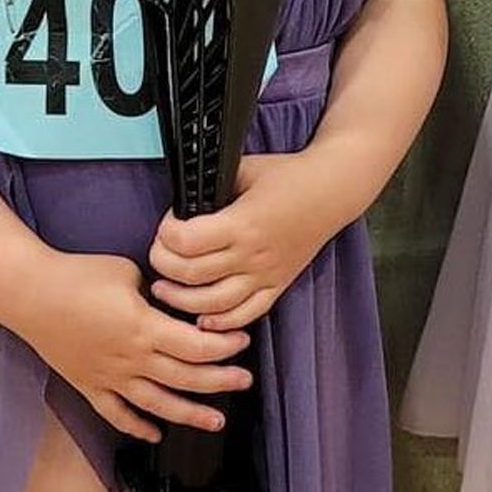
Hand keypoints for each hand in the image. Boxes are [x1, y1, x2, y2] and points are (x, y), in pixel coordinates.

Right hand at [16, 250, 252, 440]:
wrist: (28, 293)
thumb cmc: (76, 275)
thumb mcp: (127, 272)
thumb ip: (155, 293)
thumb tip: (172, 301)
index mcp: (143, 327)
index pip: (196, 346)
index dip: (224, 346)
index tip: (242, 341)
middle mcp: (131, 358)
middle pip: (185, 378)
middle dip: (220, 381)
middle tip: (244, 381)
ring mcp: (109, 377)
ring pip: (157, 404)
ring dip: (190, 414)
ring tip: (216, 421)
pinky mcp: (89, 385)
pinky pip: (116, 413)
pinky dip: (136, 427)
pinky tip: (154, 435)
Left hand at [149, 152, 336, 330]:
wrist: (332, 190)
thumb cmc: (289, 176)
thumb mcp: (243, 169)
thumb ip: (212, 188)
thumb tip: (181, 200)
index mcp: (242, 222)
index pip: (185, 241)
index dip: (165, 232)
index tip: (168, 223)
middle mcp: (252, 254)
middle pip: (190, 274)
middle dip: (163, 264)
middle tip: (159, 253)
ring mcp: (265, 275)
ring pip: (212, 305)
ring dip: (181, 301)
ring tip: (164, 289)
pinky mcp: (277, 286)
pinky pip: (246, 315)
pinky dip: (221, 323)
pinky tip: (202, 317)